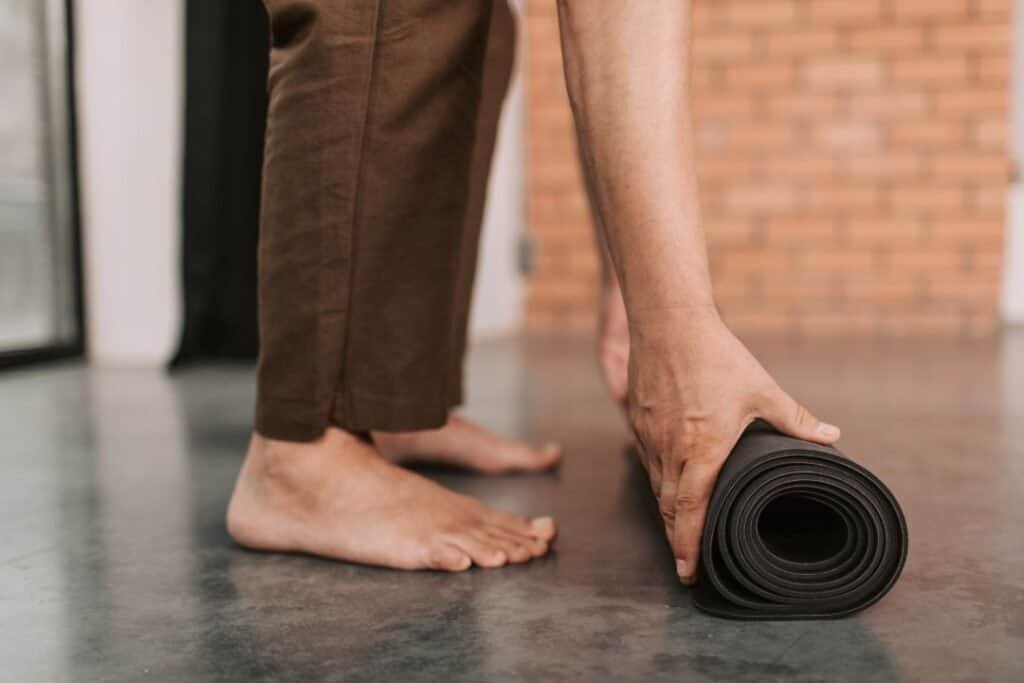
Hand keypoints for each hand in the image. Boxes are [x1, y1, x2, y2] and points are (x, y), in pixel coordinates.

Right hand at [626, 306, 839, 584]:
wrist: (668, 322)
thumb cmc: (715, 355)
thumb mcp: (762, 389)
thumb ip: (795, 419)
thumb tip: (831, 437)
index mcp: (703, 448)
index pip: (691, 511)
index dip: (689, 545)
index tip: (689, 571)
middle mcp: (671, 449)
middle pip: (668, 508)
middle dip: (677, 540)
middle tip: (686, 566)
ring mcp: (650, 435)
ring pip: (656, 485)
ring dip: (667, 512)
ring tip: (680, 531)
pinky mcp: (638, 420)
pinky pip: (648, 460)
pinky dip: (658, 479)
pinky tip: (669, 481)